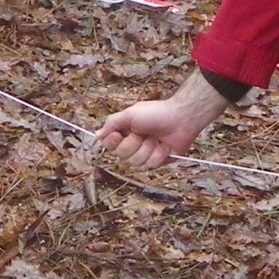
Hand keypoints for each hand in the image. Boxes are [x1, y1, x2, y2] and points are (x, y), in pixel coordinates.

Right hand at [94, 72, 230, 166]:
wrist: (181, 119)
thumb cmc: (156, 113)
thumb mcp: (130, 114)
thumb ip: (112, 123)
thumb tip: (97, 134)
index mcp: (124, 131)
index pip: (109, 144)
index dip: (112, 142)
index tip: (117, 134)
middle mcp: (133, 144)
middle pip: (122, 156)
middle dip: (134, 144)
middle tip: (143, 133)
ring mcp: (145, 153)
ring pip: (136, 162)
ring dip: (147, 149)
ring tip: (156, 139)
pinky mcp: (157, 161)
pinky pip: (150, 165)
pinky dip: (158, 155)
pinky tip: (164, 146)